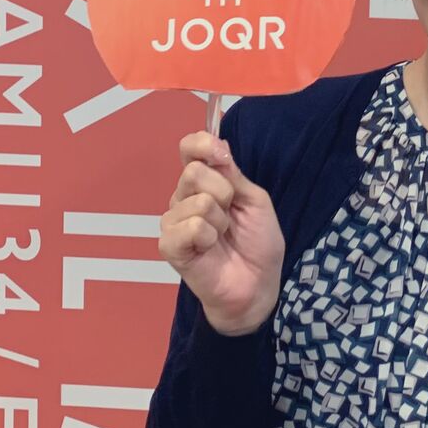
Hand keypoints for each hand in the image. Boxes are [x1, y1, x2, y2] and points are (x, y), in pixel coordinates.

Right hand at [159, 131, 284, 336]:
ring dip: (220, 222)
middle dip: (223, 192)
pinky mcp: (169, 245)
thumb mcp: (254, 200)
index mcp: (203, 183)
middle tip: (231, 216)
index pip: (189, 148)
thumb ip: (233, 174)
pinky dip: (209, 238)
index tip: (222, 156)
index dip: (203, 145)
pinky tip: (209, 250)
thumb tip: (217, 142)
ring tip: (222, 238)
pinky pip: (191, 227)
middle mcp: (183, 197)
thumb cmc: (257, 244)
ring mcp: (173, 222)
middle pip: (193, 172)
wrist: (258, 285)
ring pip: (197, 202)